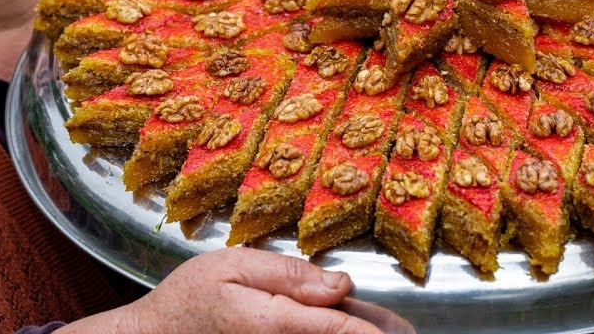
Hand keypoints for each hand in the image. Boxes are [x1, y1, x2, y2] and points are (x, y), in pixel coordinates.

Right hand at [103, 247, 414, 333]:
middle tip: (404, 332)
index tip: (403, 330)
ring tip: (388, 332)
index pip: (340, 328)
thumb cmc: (189, 299)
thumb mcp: (232, 265)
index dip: (377, 329)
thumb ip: (288, 274)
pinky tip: (346, 331)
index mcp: (274, 321)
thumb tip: (340, 284)